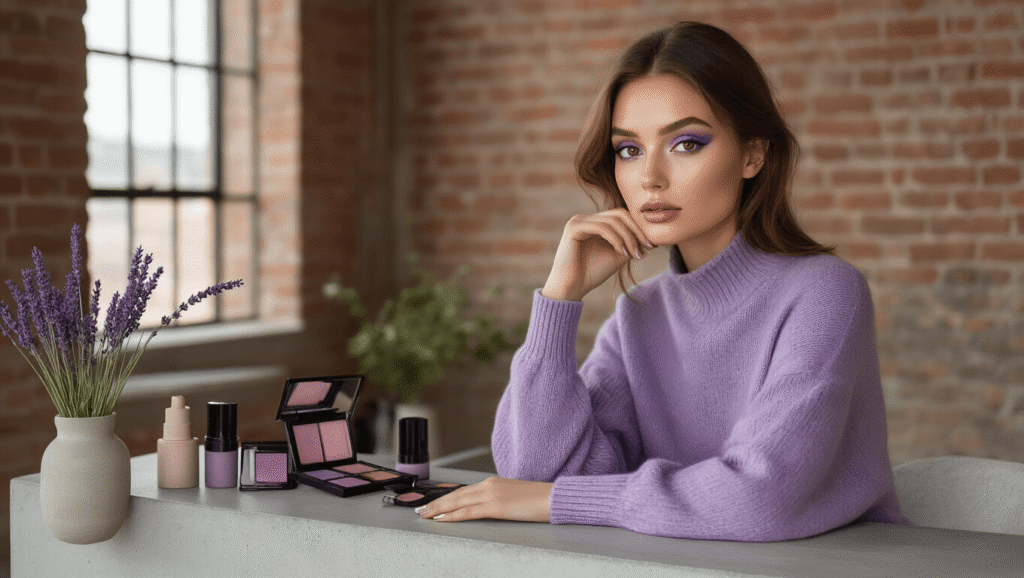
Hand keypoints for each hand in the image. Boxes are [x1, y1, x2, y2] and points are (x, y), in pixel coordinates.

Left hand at [415, 477, 553, 522]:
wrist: (553, 497)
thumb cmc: (538, 500)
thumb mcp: (513, 497)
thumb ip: (498, 500)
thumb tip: (488, 508)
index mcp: (493, 483)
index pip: (463, 491)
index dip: (446, 498)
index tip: (434, 503)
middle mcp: (488, 485)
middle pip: (456, 495)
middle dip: (436, 503)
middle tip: (421, 510)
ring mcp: (491, 495)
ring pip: (457, 502)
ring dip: (438, 509)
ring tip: (425, 515)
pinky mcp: (495, 506)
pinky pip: (468, 512)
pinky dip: (452, 515)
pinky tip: (442, 519)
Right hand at [542, 208, 653, 301]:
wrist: (571, 288)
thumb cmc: (592, 274)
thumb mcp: (617, 256)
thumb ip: (632, 245)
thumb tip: (652, 239)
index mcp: (595, 224)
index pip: (622, 216)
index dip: (638, 228)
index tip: (652, 245)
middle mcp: (586, 219)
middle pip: (619, 214)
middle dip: (636, 230)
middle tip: (648, 247)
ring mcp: (579, 221)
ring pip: (613, 220)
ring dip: (628, 237)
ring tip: (634, 254)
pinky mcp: (574, 227)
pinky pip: (602, 227)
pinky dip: (616, 239)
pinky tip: (621, 252)